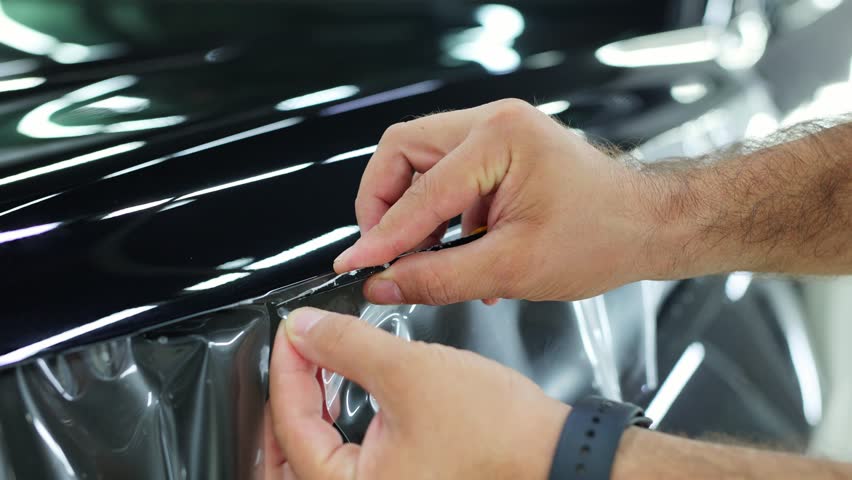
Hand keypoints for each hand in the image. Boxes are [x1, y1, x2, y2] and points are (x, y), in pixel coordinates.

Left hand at [266, 307, 569, 479]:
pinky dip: (335, 431)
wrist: (555, 456)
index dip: (289, 367)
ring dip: (306, 418)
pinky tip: (345, 399)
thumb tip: (305, 330)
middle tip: (292, 359)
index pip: (292, 426)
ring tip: (314, 375)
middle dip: (285, 404)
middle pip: (287, 461)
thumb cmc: (498, 434)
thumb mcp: (410, 373)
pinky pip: (346, 466)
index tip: (296, 331)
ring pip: (314, 465)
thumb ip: (347, 345)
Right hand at [333, 98, 651, 304]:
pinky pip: (447, 175)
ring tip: (427, 257)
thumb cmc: (602, 236)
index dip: (383, 235)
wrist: (645, 226)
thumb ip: (439, 277)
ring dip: (415, 212)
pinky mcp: (500, 151)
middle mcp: (494, 124)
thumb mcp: (513, 269)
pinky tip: (457, 252)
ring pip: (421, 162)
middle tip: (382, 248)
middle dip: (384, 203)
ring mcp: (497, 133)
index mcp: (500, 140)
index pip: (419, 191)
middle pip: (404, 151)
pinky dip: (441, 214)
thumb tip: (386, 282)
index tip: (357, 264)